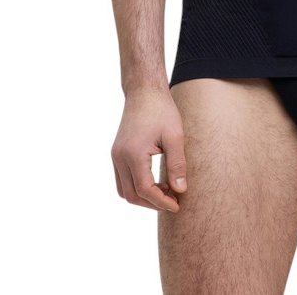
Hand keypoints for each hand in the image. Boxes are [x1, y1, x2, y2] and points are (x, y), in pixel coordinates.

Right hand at [111, 88, 187, 211]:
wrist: (144, 91)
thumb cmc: (161, 110)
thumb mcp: (175, 136)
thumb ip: (177, 164)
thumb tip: (180, 190)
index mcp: (133, 154)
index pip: (145, 190)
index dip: (161, 202)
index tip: (177, 205)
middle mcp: (119, 157)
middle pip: (132, 195)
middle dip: (152, 203)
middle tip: (173, 200)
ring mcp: (115, 156)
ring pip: (125, 190)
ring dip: (144, 196)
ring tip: (166, 190)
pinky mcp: (117, 153)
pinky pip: (123, 180)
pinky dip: (137, 186)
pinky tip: (155, 181)